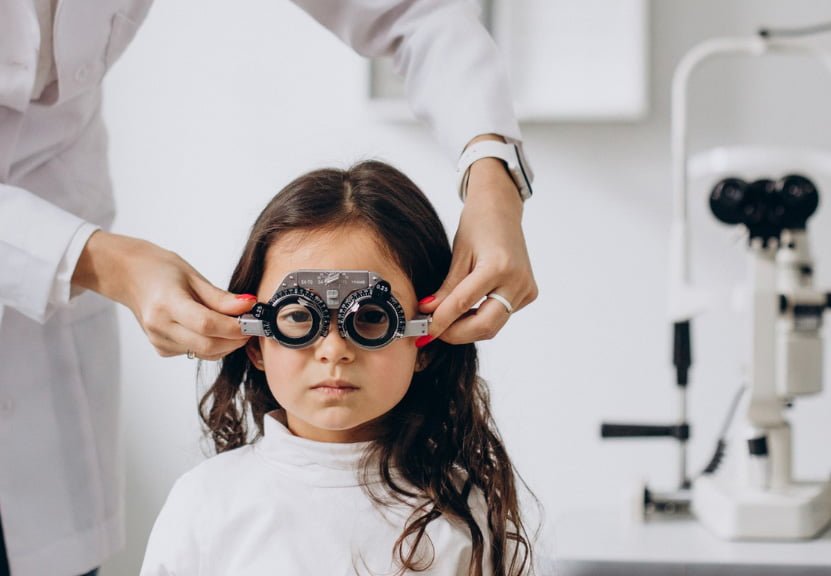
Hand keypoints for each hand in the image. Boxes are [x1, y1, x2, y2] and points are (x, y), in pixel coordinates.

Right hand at [72, 231, 254, 359]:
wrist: (129, 276)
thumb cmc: (161, 270)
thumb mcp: (193, 276)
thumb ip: (221, 297)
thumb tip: (249, 307)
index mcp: (166, 304)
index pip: (207, 325)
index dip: (234, 327)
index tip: (252, 321)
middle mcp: (159, 327)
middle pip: (208, 345)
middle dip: (235, 339)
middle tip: (250, 325)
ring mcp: (159, 340)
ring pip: (204, 352)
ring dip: (226, 343)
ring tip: (233, 324)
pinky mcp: (161, 349)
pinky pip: (195, 352)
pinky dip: (211, 343)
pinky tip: (212, 328)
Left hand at [419, 155, 537, 343]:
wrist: (502, 209)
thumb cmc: (478, 225)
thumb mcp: (458, 255)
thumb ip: (446, 289)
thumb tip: (427, 313)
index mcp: (497, 266)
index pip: (462, 304)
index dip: (440, 322)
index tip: (422, 332)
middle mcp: (516, 281)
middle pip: (484, 325)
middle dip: (456, 334)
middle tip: (432, 333)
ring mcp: (526, 289)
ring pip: (494, 325)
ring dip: (467, 329)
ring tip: (446, 321)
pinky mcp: (528, 293)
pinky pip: (502, 316)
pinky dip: (481, 318)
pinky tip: (466, 311)